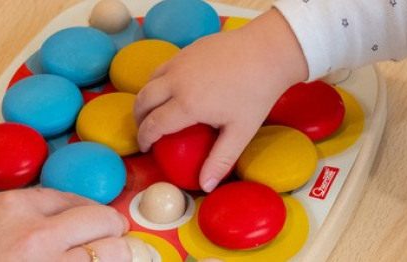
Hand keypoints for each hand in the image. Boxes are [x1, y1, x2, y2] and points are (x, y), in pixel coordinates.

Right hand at [0, 188, 130, 261]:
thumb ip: (1, 216)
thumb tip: (27, 218)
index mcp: (12, 209)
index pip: (68, 198)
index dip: (86, 210)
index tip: (92, 218)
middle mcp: (37, 235)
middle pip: (100, 219)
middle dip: (111, 228)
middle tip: (116, 237)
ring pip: (112, 251)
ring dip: (119, 253)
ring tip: (121, 255)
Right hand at [134, 9, 308, 191]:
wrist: (269, 51)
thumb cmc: (257, 92)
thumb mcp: (241, 131)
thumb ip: (221, 160)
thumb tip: (205, 186)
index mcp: (187, 104)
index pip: (153, 125)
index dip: (144, 139)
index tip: (145, 148)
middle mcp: (176, 81)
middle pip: (143, 101)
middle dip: (138, 118)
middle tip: (144, 131)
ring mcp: (180, 62)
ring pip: (149, 81)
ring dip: (145, 98)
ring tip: (153, 111)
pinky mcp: (187, 49)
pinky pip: (162, 67)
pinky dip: (157, 81)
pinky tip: (170, 90)